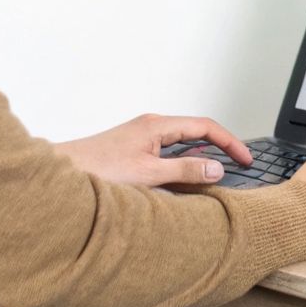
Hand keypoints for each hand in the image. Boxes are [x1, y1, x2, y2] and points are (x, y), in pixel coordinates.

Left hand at [54, 113, 252, 188]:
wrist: (59, 175)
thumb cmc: (96, 171)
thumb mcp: (149, 174)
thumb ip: (185, 170)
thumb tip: (217, 168)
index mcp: (157, 125)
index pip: (206, 126)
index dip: (230, 142)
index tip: (246, 158)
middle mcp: (150, 126)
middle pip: (196, 132)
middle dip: (219, 148)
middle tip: (238, 165)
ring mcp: (140, 137)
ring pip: (181, 144)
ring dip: (199, 158)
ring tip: (213, 177)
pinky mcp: (132, 150)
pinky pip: (167, 153)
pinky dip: (181, 164)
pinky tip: (181, 181)